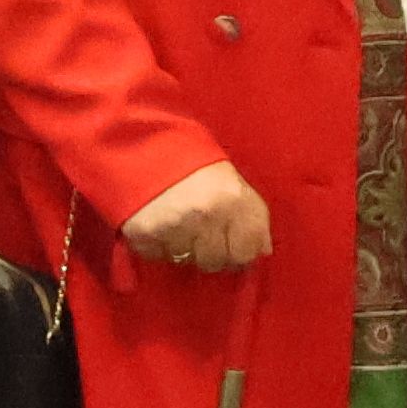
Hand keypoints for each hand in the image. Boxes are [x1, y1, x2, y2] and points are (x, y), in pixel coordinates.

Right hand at [120, 160, 273, 272]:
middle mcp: (205, 214)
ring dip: (182, 248)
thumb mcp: (234, 182)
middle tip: (201, 233)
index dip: (240, 253)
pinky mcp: (144, 233)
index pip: (246, 253)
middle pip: (215, 262)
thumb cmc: (196, 165)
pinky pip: (157, 256)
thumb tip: (262, 251)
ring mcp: (173, 225)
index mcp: (233, 198)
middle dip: (210, 253)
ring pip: (185, 261)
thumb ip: (254, 217)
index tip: (232, 245)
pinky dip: (158, 245)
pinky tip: (159, 223)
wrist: (147, 145)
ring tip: (178, 222)